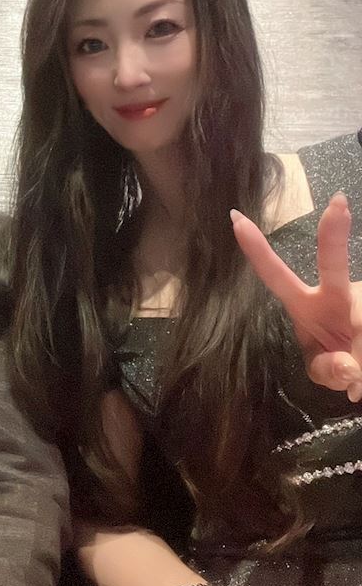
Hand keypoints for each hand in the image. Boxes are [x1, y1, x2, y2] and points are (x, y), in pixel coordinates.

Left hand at [231, 192, 361, 400]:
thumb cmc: (339, 360)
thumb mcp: (324, 372)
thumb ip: (328, 370)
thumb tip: (348, 369)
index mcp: (308, 306)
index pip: (277, 277)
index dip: (257, 251)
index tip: (236, 220)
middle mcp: (336, 296)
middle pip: (333, 266)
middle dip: (332, 237)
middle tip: (338, 203)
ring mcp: (360, 300)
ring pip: (361, 324)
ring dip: (359, 360)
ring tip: (355, 382)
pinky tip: (360, 379)